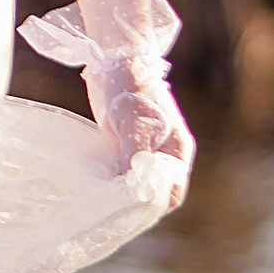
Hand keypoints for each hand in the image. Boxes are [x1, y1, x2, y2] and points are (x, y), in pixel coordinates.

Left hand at [18, 0, 194, 206]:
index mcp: (177, 150)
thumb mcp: (135, 124)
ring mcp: (148, 148)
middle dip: (136, 203)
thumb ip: (136, 156)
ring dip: (123, 192)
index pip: (171, 192)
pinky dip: (113, 180)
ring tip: (102, 204)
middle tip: (112, 214)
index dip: (153, 205)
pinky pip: (124, 170)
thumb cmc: (131, 89)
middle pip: (155, 190)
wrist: (117, 58)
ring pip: (138, 182)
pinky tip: (96, 186)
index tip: (129, 213)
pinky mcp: (128, 143)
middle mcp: (165, 153)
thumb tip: (134, 189)